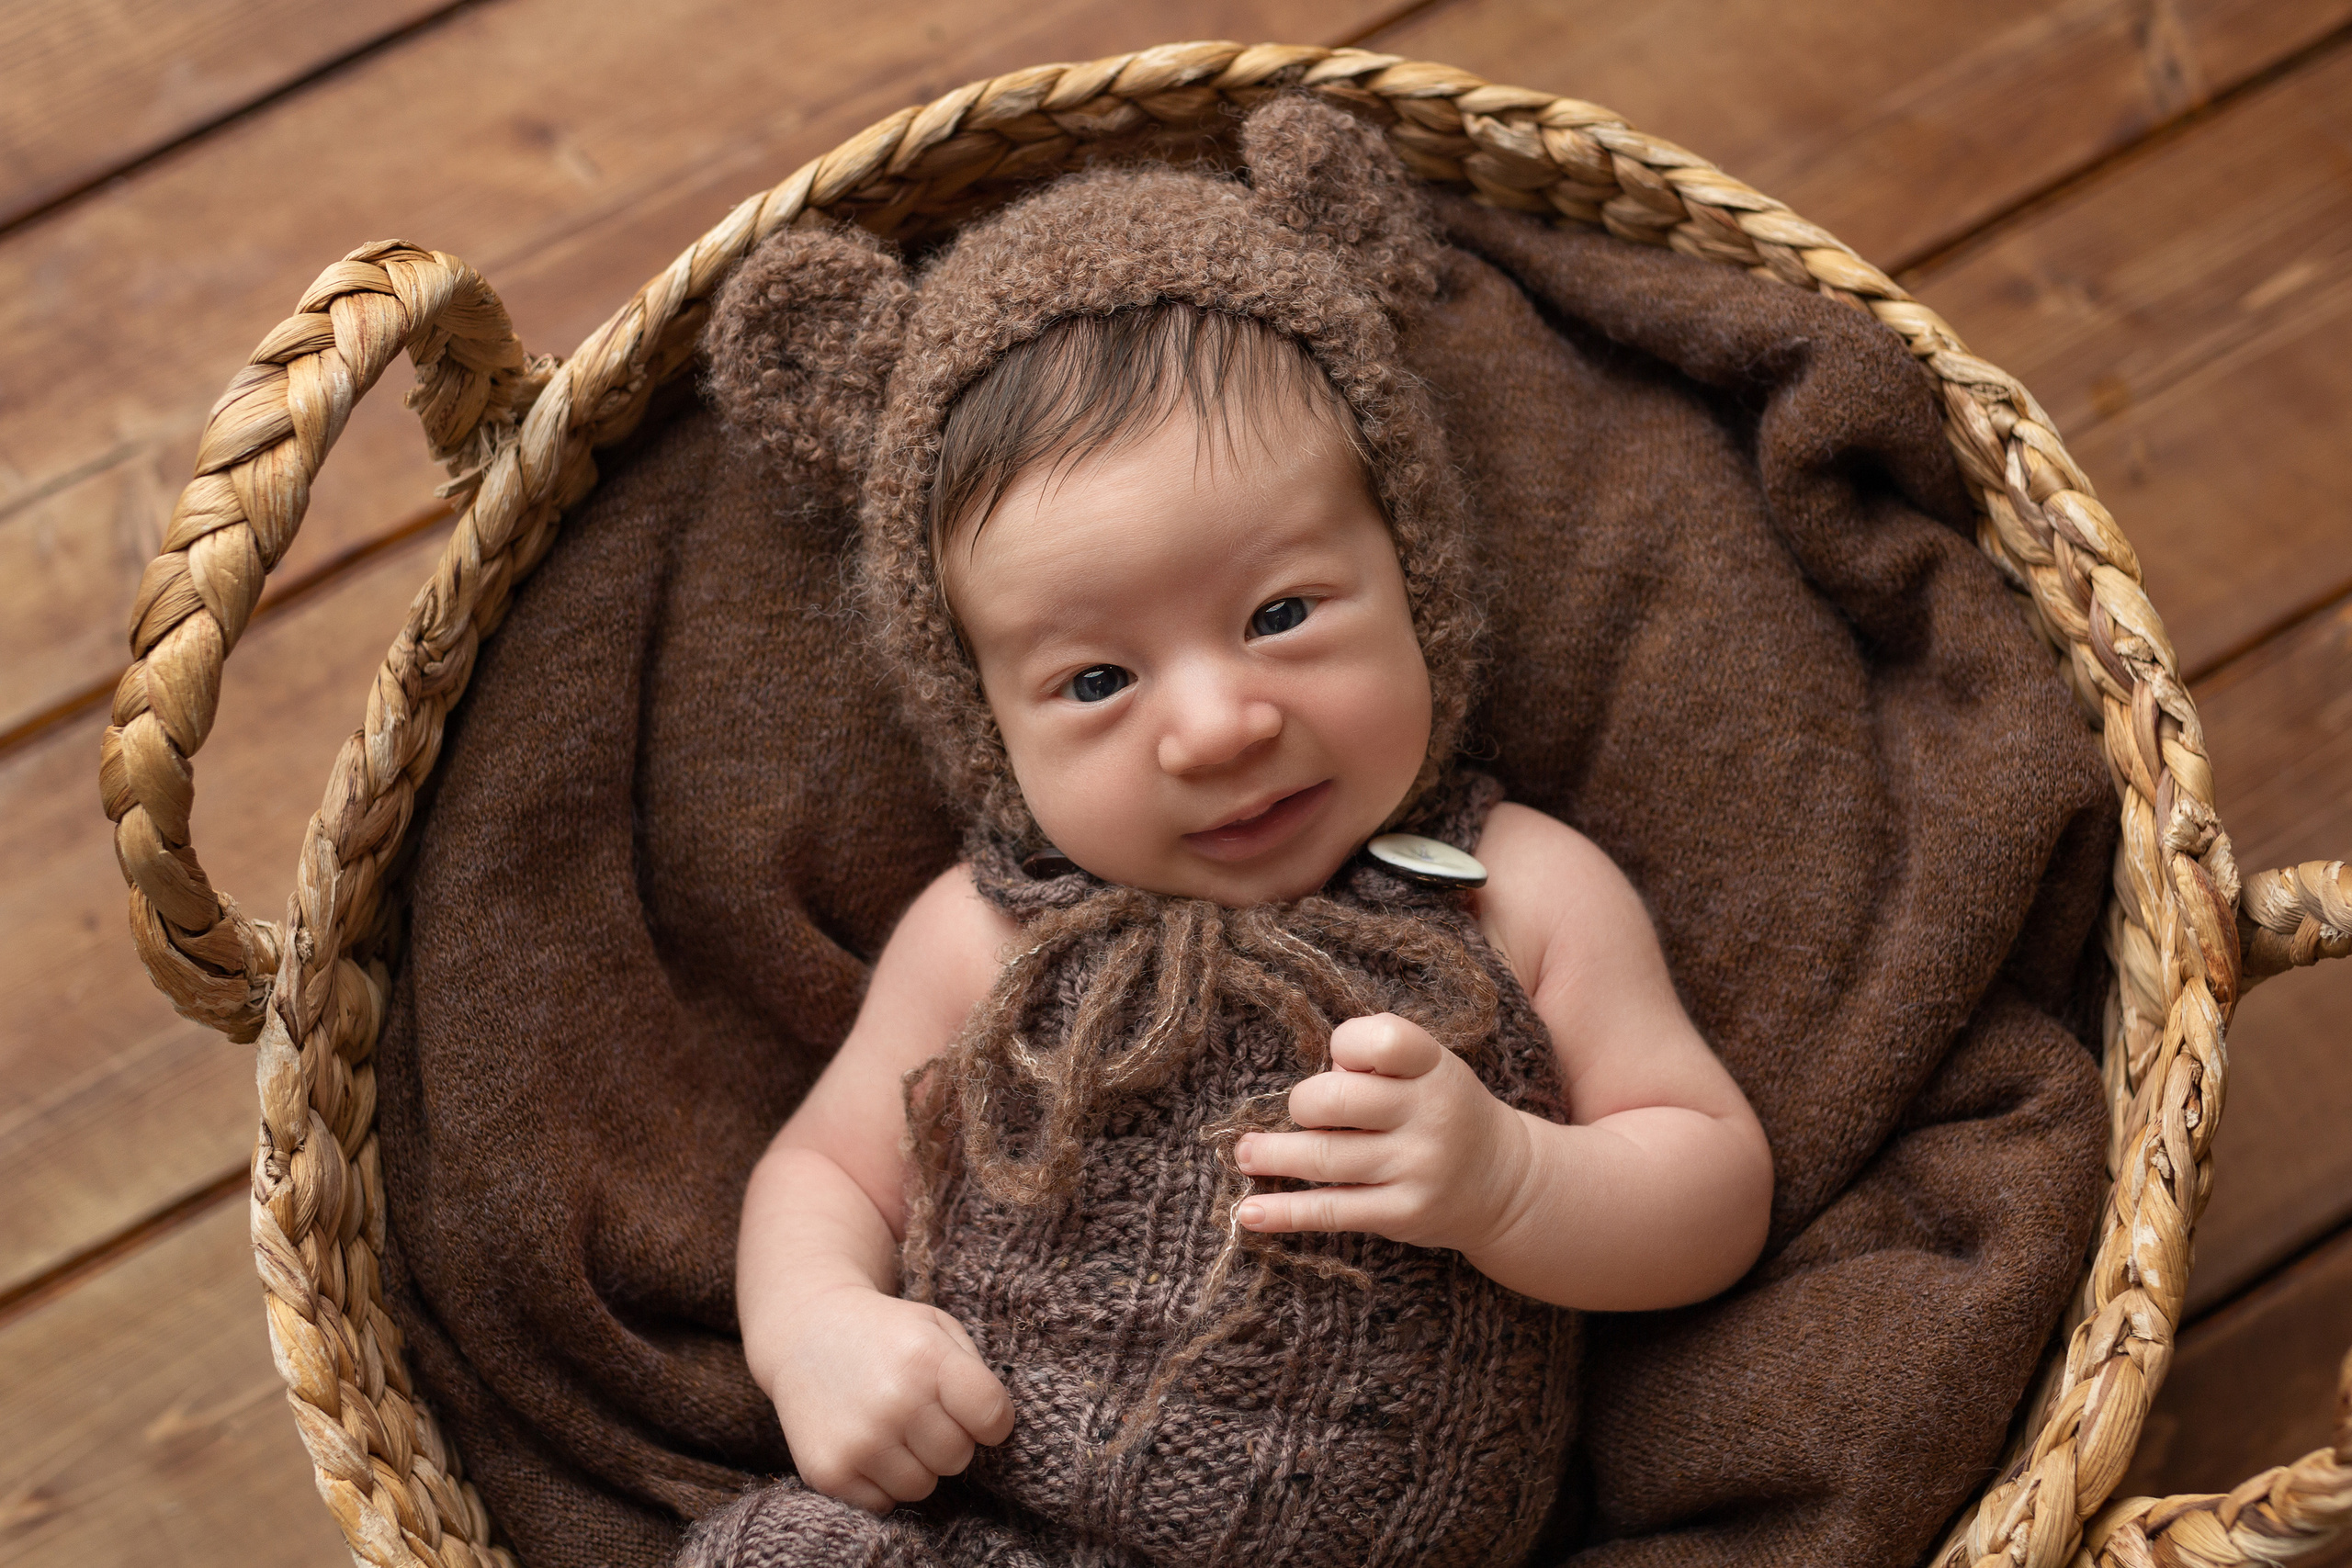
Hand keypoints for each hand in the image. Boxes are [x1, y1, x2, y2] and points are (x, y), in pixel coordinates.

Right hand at [763, 1283, 1013, 1514]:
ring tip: (891, 1425)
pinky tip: (866, 1442)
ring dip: (915, 1463)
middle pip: (958, 1457)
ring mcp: (859, 1441)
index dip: (991, 1420)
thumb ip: (976, 1374)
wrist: (807, 1330)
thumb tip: (997, 1431)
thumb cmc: (887, 1333)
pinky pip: (884, 1502)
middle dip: (948, 1439)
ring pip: (923, 1486)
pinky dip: (881, 1481)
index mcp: (927, 1359)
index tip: (974, 1411)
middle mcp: (895, 1402)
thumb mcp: (936, 1327)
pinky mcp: (830, 1472)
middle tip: (921, 1413)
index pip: (993, 1418)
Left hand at [1232, 1012, 1529, 1254]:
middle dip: (1303, 1103)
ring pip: (1323, 1157)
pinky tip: (1249, 1213)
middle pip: (1336, 1100)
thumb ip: (1376, 1063)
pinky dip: (1285, 1213)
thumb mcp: (1429, 1069)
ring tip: (1245, 1153)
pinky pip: (1332, 1211)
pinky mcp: (1402, 1213)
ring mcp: (1416, 1168)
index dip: (1345, 1046)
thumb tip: (1312, 1088)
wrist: (1504, 1182)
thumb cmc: (1443, 1110)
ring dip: (1272, 1155)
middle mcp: (1430, 1115)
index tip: (1338, 1061)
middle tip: (1298, 1111)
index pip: (1381, 1041)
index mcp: (1435, 1067)